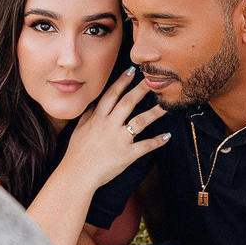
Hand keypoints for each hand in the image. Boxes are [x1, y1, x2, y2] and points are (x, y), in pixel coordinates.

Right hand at [63, 68, 168, 188]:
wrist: (77, 174)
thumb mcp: (80, 129)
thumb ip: (89, 115)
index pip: (111, 94)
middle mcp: (109, 125)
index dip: (122, 81)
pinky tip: (167, 136)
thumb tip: (95, 103)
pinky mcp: (127, 154)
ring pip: (140, 121)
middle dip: (141, 89)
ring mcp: (119, 139)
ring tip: (166, 105)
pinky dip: (157, 141)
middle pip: (128, 102)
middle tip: (153, 79)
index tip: (132, 70)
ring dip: (154, 112)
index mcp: (98, 118)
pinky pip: (145, 146)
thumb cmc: (77, 152)